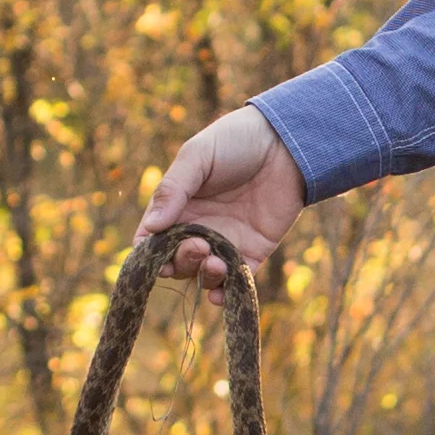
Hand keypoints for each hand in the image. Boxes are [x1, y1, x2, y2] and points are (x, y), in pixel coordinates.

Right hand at [138, 107, 305, 298]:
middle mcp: (198, 229)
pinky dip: (226, 291)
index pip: (153, 240)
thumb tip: (150, 228)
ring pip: (205, 275)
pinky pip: (237, 281)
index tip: (155, 257)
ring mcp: (226, 242)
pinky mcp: (253, 252)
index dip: (149, 254)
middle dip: (182, 262)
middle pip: (178, 261)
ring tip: (215, 263)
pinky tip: (221, 293)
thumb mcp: (197, 157)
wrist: (286, 143)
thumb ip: (173, 190)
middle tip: (198, 246)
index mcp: (178, 207)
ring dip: (204, 277)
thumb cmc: (235, 141)